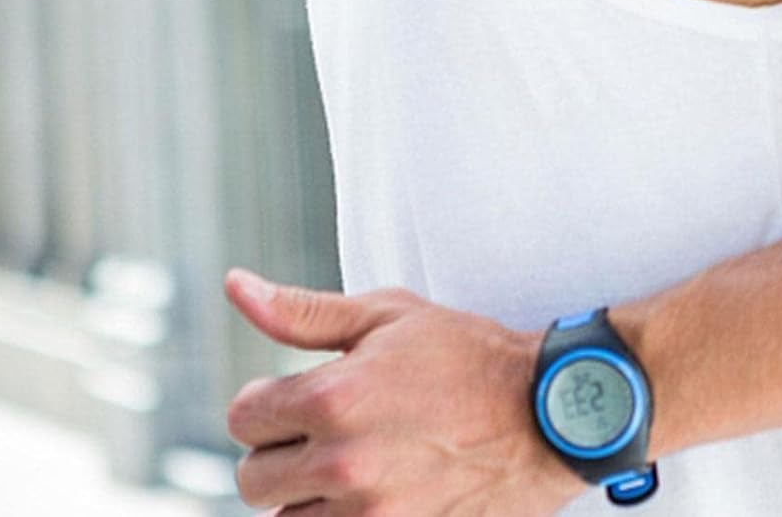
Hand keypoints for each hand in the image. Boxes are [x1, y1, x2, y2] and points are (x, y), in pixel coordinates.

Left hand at [223, 268, 586, 514]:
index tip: (292, 396)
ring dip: (302, 496)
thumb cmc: (465, 355)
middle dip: (275, 450)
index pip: (243, 418)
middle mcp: (344, 465)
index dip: (263, 401)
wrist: (544, 414)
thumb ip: (301, 311)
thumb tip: (237, 287)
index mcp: (333, 399)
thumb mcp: (384, 315)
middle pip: (253, 480)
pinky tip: (361, 493)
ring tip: (340, 464)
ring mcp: (372, 516)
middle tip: (315, 431)